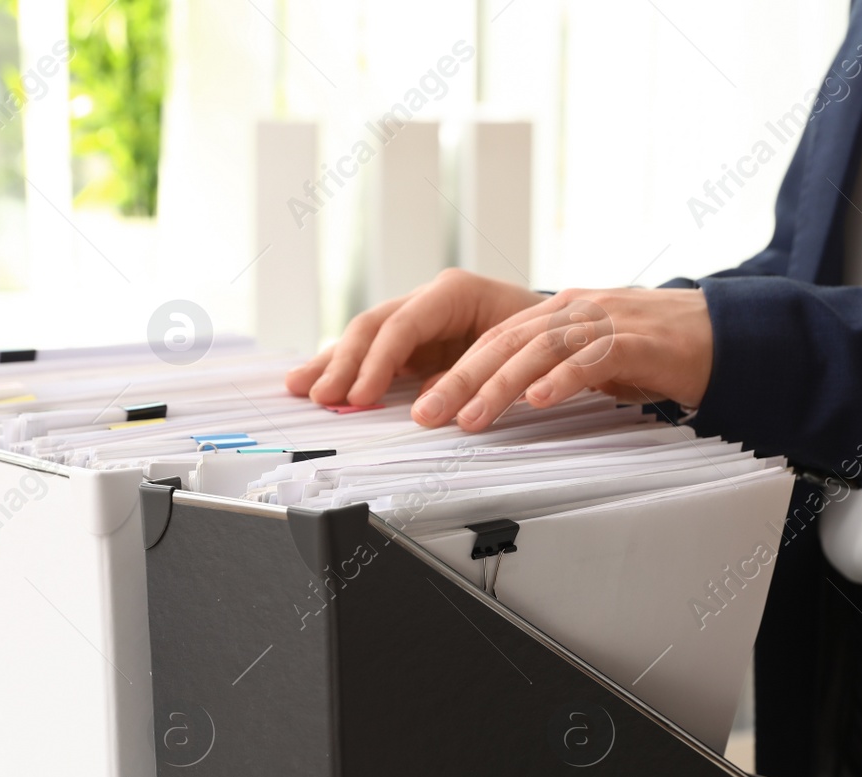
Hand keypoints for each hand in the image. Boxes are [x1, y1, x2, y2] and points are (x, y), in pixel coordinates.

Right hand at [285, 269, 545, 406]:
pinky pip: (373, 351)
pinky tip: (316, 379)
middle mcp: (430, 299)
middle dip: (343, 362)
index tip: (360, 394)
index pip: (402, 324)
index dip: (376, 361)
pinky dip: (346, 368)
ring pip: (365, 336)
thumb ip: (470, 373)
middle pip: (373, 326)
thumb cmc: (545, 335)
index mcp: (455, 291)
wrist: (560, 329)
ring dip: (332, 363)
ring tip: (301, 386)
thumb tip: (427, 399)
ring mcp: (419, 319)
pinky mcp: (415, 341)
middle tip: (321, 395)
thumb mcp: (516, 354)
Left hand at [406, 286, 714, 430]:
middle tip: (429, 415)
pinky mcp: (639, 341)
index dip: (455, 370)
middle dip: (461, 380)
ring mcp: (607, 321)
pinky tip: (541, 399)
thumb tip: (507, 396)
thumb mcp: (590, 357)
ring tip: (472, 416)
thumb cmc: (656, 350)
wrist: (722, 334)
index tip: (424, 402)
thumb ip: (550, 368)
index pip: (495, 339)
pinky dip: (564, 378)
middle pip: (506, 341)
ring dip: (500, 385)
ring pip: (540, 348)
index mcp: (560, 312)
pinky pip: (594, 357)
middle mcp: (577, 310)